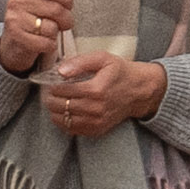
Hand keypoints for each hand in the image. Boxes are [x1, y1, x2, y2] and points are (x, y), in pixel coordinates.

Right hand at [0, 0, 76, 71]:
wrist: (13, 46)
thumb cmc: (33, 23)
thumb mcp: (45, 4)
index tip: (68, 6)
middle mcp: (17, 2)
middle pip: (56, 9)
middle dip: (67, 20)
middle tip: (63, 25)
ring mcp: (14, 19)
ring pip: (51, 27)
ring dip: (55, 35)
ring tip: (48, 34)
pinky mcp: (15, 37)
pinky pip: (45, 43)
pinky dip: (50, 46)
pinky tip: (44, 44)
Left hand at [38, 49, 167, 136]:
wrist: (139, 91)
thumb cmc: (119, 72)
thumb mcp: (102, 58)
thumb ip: (80, 62)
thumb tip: (60, 70)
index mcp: (96, 89)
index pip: (63, 91)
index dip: (52, 86)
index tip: (51, 82)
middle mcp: (96, 108)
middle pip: (60, 106)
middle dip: (51, 98)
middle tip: (51, 92)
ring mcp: (96, 121)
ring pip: (63, 120)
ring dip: (54, 111)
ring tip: (56, 101)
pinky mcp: (97, 130)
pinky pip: (72, 130)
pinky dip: (64, 121)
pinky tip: (65, 111)